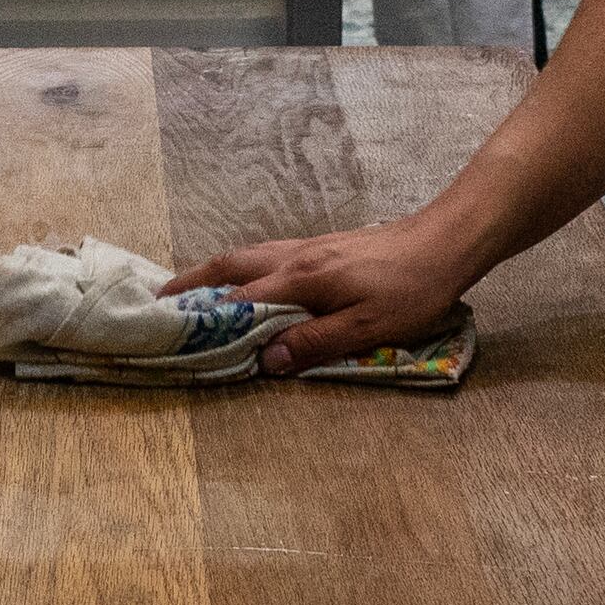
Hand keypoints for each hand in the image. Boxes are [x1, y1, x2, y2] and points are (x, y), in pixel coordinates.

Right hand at [172, 218, 479, 372]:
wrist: (445, 242)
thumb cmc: (411, 289)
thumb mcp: (367, 327)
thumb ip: (315, 342)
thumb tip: (266, 361)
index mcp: (301, 279)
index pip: (240, 300)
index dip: (206, 318)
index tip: (172, 333)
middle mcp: (295, 257)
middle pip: (230, 264)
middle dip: (192, 282)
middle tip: (160, 299)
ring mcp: (308, 247)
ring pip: (246, 255)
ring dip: (213, 271)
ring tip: (189, 289)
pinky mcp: (322, 246)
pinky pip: (265, 254)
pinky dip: (240, 266)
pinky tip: (245, 278)